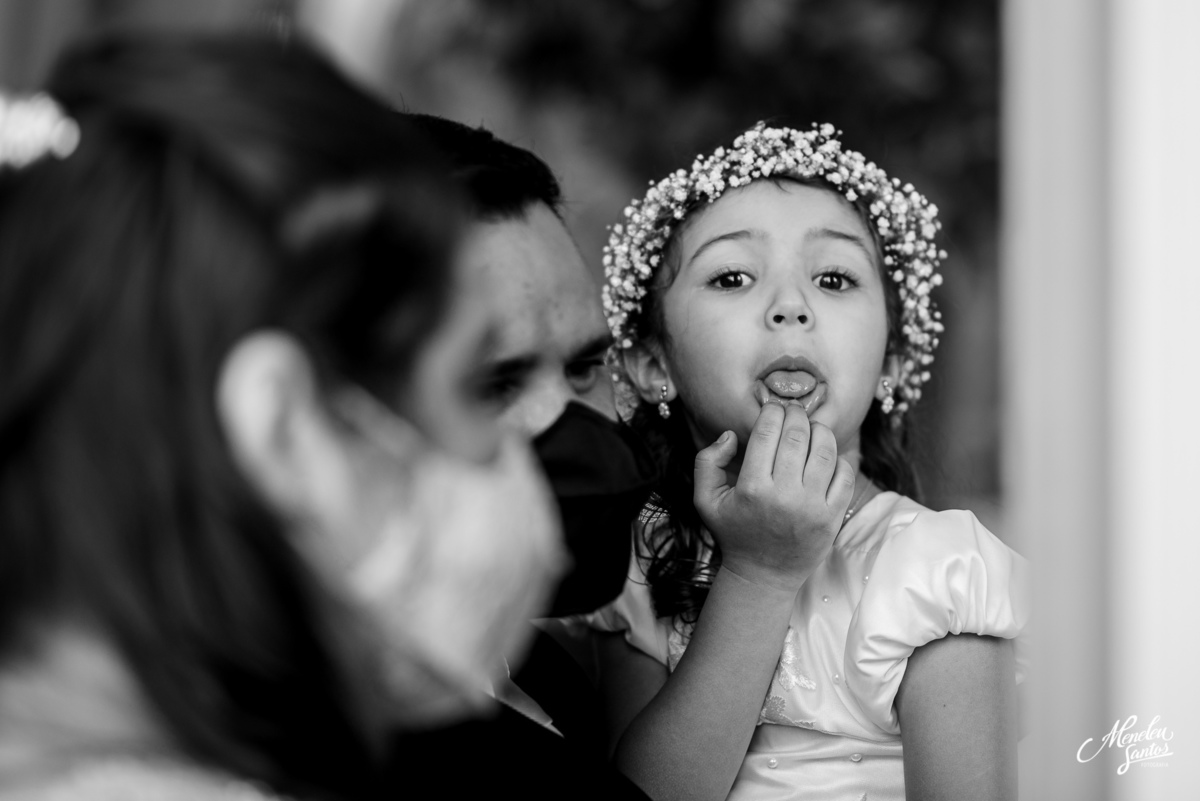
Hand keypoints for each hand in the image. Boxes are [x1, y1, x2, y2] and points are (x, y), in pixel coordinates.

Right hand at [693, 401, 854, 592]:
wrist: (763, 575)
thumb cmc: (734, 532)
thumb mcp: (705, 500)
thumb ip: (706, 462)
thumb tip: (730, 435)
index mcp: (752, 489)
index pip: (767, 433)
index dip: (771, 412)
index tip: (772, 409)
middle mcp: (784, 496)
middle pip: (797, 435)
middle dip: (795, 415)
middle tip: (793, 412)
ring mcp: (812, 508)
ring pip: (825, 450)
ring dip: (819, 430)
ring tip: (811, 428)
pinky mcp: (832, 518)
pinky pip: (844, 475)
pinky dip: (838, 458)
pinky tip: (825, 456)